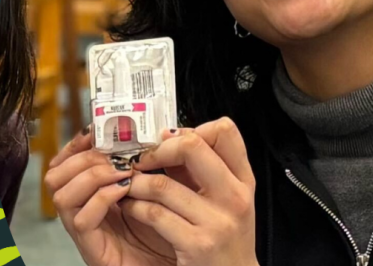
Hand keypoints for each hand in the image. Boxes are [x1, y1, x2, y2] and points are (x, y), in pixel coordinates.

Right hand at [45, 130, 175, 265]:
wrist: (182, 261)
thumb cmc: (173, 225)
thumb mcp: (165, 185)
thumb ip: (157, 160)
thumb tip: (161, 131)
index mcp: (97, 191)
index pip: (69, 161)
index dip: (78, 143)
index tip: (98, 129)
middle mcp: (85, 209)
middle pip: (56, 174)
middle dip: (85, 156)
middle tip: (117, 154)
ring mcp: (86, 230)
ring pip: (62, 194)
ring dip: (93, 174)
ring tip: (124, 171)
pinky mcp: (93, 249)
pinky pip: (80, 220)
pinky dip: (101, 198)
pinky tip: (125, 191)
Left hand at [124, 117, 258, 265]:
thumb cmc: (225, 237)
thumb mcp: (225, 200)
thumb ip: (201, 171)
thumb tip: (167, 138)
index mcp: (243, 179)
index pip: (225, 131)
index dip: (193, 129)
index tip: (172, 142)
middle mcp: (234, 195)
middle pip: (192, 146)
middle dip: (159, 150)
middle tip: (143, 159)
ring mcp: (217, 220)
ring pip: (162, 184)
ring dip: (137, 183)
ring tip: (130, 185)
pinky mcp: (196, 244)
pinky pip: (154, 214)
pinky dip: (135, 207)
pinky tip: (131, 208)